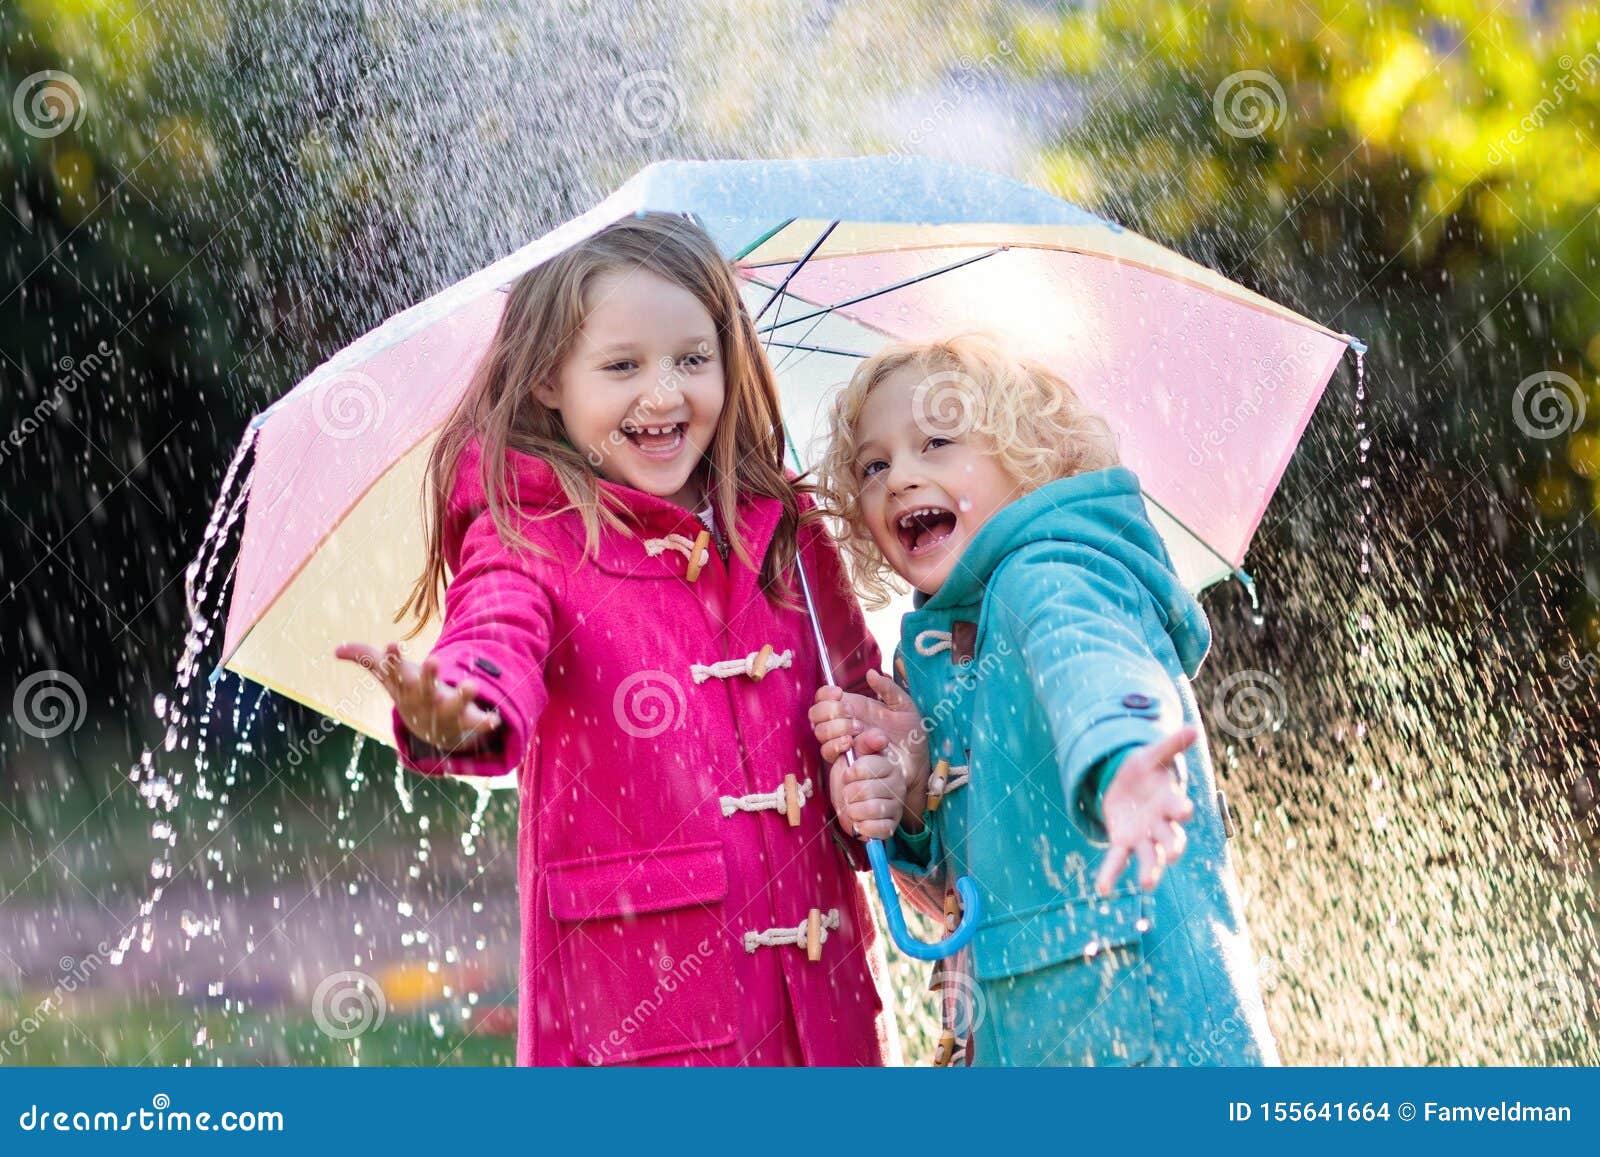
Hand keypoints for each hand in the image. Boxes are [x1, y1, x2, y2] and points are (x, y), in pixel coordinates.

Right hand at [335, 641, 502, 753]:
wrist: (431, 733)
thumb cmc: (410, 694)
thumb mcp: (390, 676)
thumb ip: (367, 659)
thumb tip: (336, 649)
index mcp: (406, 688)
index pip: (396, 672)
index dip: (394, 659)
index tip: (394, 644)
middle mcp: (424, 700)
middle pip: (424, 688)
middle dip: (428, 675)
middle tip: (433, 660)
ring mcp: (445, 712)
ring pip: (453, 705)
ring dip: (462, 696)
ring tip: (472, 684)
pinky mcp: (466, 721)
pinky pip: (476, 723)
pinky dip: (485, 723)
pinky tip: (495, 719)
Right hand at [810, 669, 928, 775]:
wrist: (916, 762)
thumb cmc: (911, 735)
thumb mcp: (903, 706)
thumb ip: (888, 688)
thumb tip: (870, 673)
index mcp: (853, 707)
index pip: (824, 697)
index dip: (825, 693)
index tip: (839, 693)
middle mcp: (843, 724)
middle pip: (816, 714)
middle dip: (831, 710)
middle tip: (852, 713)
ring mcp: (842, 742)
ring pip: (820, 732)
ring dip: (836, 727)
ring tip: (858, 728)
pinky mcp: (845, 760)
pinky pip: (827, 752)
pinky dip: (835, 745)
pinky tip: (850, 743)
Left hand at [829, 728, 905, 841]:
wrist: (851, 804)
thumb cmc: (851, 779)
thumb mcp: (853, 757)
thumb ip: (863, 743)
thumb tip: (881, 737)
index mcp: (888, 766)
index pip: (869, 766)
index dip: (852, 772)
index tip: (848, 775)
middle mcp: (897, 785)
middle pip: (868, 789)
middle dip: (850, 793)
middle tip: (847, 794)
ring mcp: (896, 806)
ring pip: (873, 809)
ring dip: (854, 810)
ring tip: (851, 808)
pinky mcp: (892, 826)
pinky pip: (880, 829)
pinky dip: (864, 827)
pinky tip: (858, 823)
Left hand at [1095, 726, 1197, 895]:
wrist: (1127, 782)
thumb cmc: (1145, 769)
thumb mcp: (1153, 755)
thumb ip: (1171, 745)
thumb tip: (1193, 727)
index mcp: (1170, 802)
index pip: (1179, 808)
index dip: (1181, 809)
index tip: (1184, 810)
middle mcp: (1161, 824)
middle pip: (1171, 838)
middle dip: (1172, 846)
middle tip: (1172, 855)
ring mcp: (1143, 836)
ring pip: (1149, 856)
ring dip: (1149, 869)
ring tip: (1147, 884)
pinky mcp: (1123, 841)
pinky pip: (1117, 860)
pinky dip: (1110, 874)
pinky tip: (1103, 890)